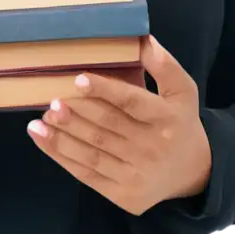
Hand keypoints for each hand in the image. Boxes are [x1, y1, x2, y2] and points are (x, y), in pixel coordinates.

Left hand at [27, 36, 211, 215]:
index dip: (104, 90)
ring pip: (93, 153)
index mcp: (166, 118)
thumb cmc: (180, 122)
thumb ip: (164, 65)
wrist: (192, 172)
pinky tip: (44, 140)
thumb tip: (142, 39)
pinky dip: (62, 156)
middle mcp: (151, 147)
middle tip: (52, 100)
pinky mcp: (122, 194)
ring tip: (42, 120)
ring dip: (63, 136)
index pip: (131, 102)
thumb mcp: (183, 90)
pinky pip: (87, 174)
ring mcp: (136, 174)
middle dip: (77, 113)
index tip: (78, 79)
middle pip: (107, 127)